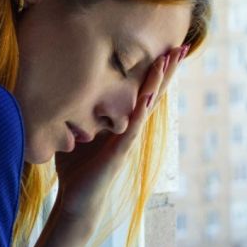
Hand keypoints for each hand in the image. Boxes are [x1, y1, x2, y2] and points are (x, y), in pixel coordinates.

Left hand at [53, 44, 189, 227]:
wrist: (77, 201)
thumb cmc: (76, 167)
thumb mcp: (77, 130)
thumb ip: (79, 111)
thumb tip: (63, 87)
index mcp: (123, 121)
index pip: (144, 89)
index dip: (156, 70)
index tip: (168, 47)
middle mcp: (132, 128)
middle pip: (154, 92)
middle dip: (168, 69)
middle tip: (183, 46)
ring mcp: (129, 139)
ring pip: (149, 104)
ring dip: (159, 82)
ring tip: (169, 60)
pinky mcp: (120, 152)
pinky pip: (133, 126)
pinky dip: (141, 109)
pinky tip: (148, 94)